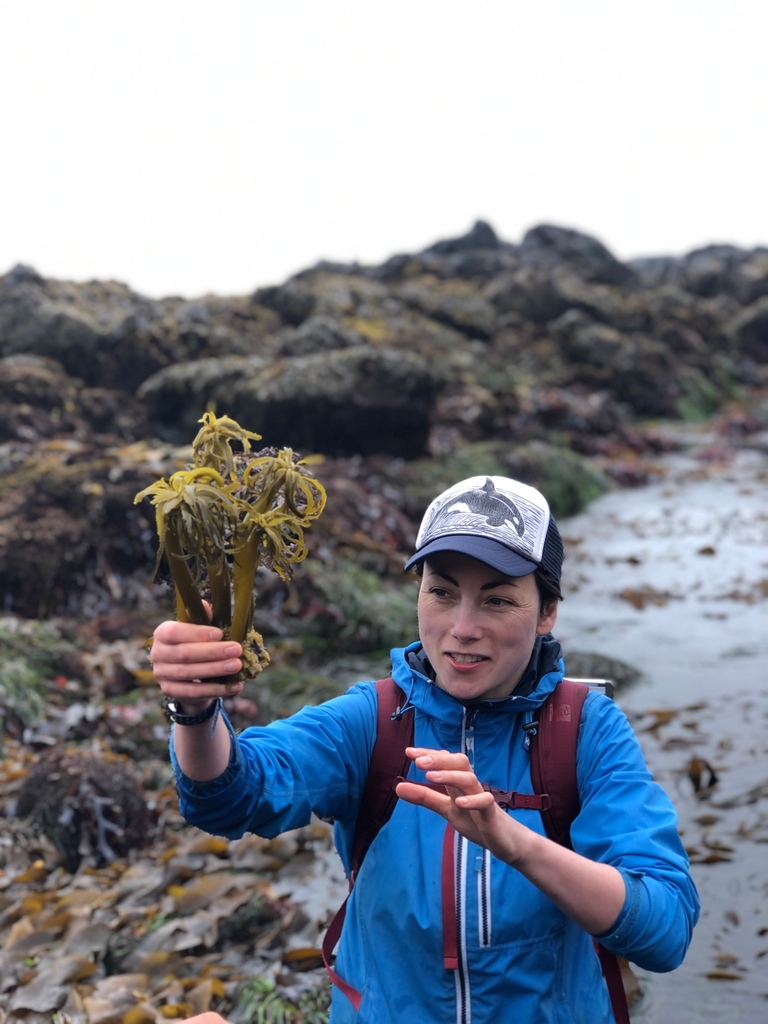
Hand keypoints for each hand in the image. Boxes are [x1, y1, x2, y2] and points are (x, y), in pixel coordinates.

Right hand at [150, 618, 243, 709]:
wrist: (187, 673)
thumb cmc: (195, 643)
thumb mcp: (198, 628)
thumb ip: (201, 617)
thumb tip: (205, 605)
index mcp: (162, 633)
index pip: (175, 632)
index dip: (197, 633)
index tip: (220, 633)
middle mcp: (158, 653)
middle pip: (185, 653)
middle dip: (213, 652)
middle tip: (236, 650)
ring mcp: (162, 674)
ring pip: (189, 673)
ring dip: (215, 669)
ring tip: (237, 665)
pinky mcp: (171, 691)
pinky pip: (194, 692)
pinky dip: (216, 689)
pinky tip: (235, 685)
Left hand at [396, 747, 531, 865]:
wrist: (508, 842)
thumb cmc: (477, 821)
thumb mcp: (447, 809)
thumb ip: (425, 798)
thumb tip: (398, 787)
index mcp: (459, 784)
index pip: (446, 762)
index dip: (429, 755)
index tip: (409, 752)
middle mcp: (471, 787)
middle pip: (460, 763)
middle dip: (439, 760)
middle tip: (418, 761)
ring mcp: (483, 799)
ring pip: (469, 779)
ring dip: (450, 776)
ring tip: (430, 777)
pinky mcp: (492, 815)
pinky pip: (485, 802)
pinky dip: (472, 800)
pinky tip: (459, 802)